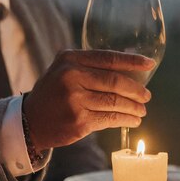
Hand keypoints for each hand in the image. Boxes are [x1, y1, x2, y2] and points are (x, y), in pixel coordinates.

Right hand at [23, 50, 153, 150]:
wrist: (29, 122)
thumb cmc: (54, 94)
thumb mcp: (65, 71)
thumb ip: (90, 68)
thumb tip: (130, 72)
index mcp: (70, 59)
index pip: (108, 58)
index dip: (132, 61)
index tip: (149, 64)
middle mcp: (71, 77)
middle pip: (115, 82)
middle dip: (136, 90)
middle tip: (147, 96)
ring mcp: (74, 100)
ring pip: (114, 102)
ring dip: (133, 108)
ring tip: (142, 110)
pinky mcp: (79, 121)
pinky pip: (109, 119)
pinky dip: (124, 120)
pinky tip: (132, 120)